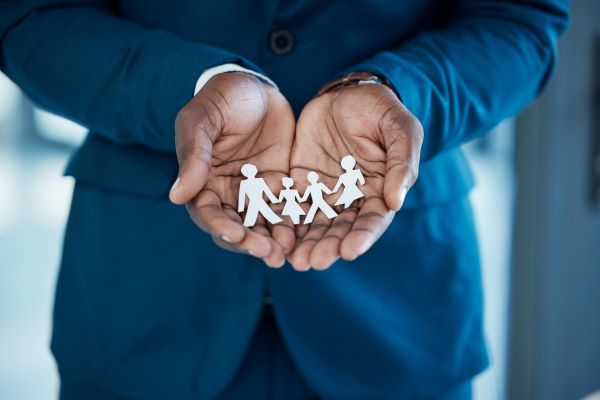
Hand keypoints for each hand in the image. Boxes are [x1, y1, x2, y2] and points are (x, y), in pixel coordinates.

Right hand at [169, 72, 294, 267]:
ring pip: (261, 226)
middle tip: (267, 253)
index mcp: (203, 182)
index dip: (220, 227)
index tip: (235, 235)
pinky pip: (285, 211)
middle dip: (249, 243)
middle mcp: (227, 194)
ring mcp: (255, 192)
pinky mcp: (279, 187)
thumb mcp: (203, 121)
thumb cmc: (221, 99)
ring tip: (284, 254)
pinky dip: (291, 227)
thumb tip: (176, 196)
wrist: (255, 86)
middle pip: (236, 228)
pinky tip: (300, 238)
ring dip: (271, 243)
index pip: (208, 213)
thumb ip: (194, 156)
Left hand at [288, 82, 422, 270]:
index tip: (350, 252)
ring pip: (314, 224)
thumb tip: (396, 202)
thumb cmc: (380, 110)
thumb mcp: (400, 129)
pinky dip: (284, 223)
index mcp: (379, 190)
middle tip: (313, 262)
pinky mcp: (300, 182)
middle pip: (340, 229)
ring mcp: (324, 192)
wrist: (346, 92)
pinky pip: (291, 205)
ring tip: (295, 261)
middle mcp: (351, 198)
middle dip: (327, 247)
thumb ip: (401, 163)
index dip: (362, 237)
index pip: (372, 220)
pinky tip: (275, 237)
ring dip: (305, 243)